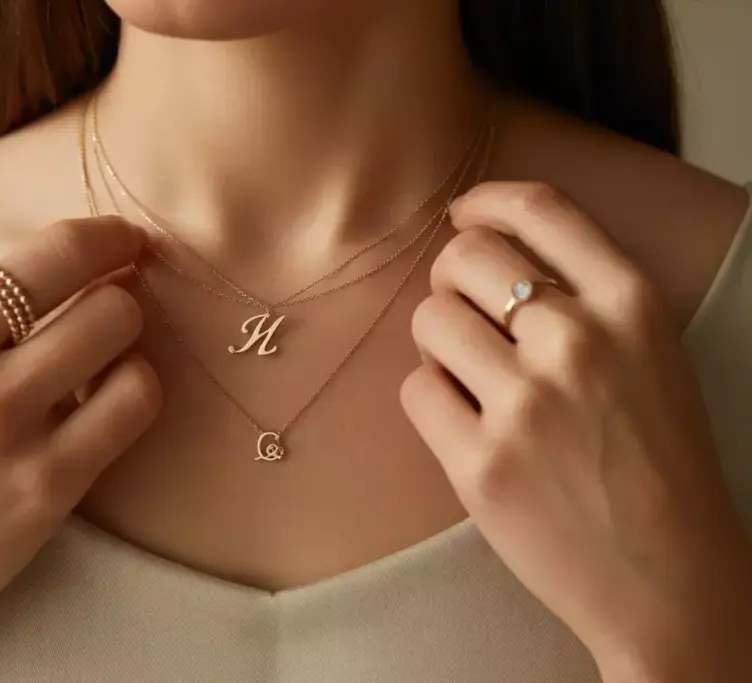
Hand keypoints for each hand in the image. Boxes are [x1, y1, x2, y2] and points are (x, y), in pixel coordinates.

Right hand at [0, 217, 161, 682]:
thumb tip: (51, 287)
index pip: (43, 259)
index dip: (100, 238)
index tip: (122, 238)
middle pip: (105, 304)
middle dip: (122, 298)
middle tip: (116, 308)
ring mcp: (20, 442)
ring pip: (128, 354)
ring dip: (131, 351)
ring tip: (108, 366)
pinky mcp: (52, 493)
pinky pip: (132, 414)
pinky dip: (133, 398)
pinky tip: (107, 409)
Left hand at [399, 182, 751, 681]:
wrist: (671, 580)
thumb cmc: (659, 467)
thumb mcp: (651, 357)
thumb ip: (585, 299)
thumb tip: (486, 254)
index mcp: (632, 306)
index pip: (539, 209)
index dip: (486, 202)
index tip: (463, 214)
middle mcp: (579, 342)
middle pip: (466, 259)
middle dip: (451, 281)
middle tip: (466, 317)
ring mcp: (527, 404)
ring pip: (429, 320)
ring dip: (437, 343)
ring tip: (470, 378)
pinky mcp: (480, 463)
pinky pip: (415, 390)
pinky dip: (430, 401)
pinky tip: (465, 424)